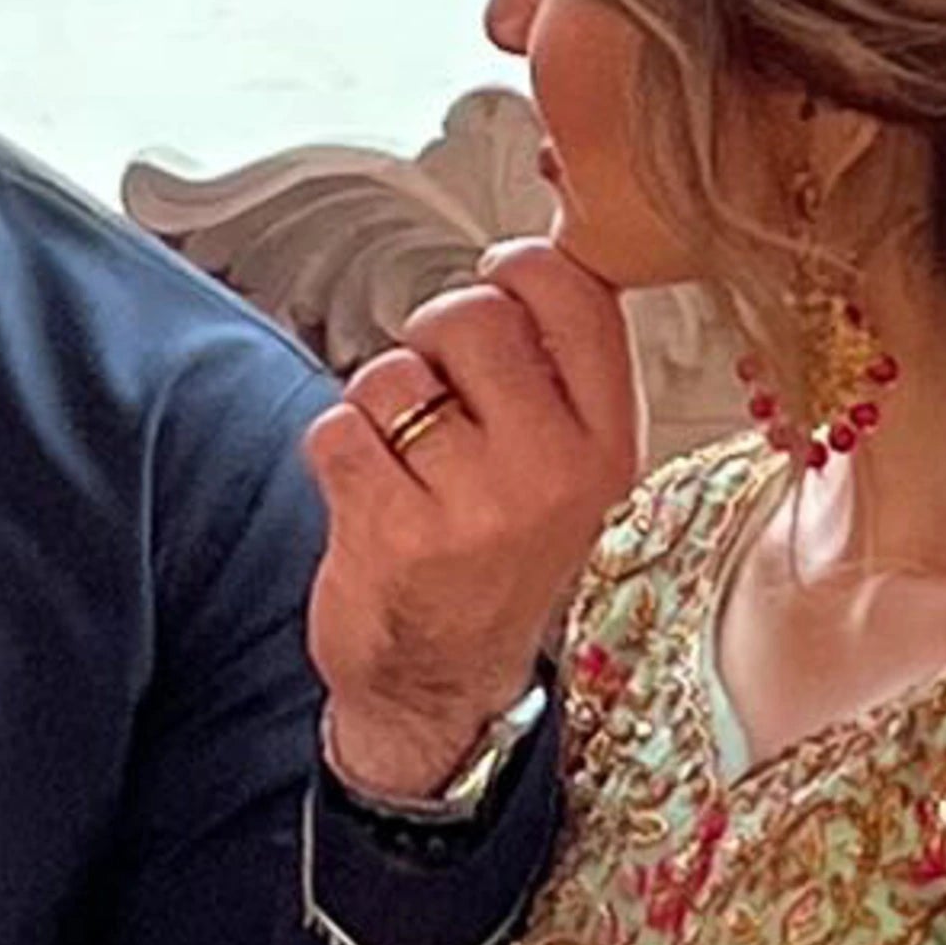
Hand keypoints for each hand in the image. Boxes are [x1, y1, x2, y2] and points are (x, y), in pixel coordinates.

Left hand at [303, 237, 640, 796]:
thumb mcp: (571, 474)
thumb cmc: (498, 566)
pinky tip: (370, 496)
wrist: (443, 691)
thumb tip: (532, 254)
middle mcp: (553, 473)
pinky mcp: (394, 533)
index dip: (520, 266)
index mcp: (608, 445)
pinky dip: (337, 451)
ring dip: (380, 406)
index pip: (574, 294)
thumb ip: (560, 373)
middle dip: (434, 338)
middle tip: (438, 395)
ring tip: (405, 464)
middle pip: (471, 314)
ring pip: (394, 372)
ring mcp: (475, 507)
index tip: (500, 282)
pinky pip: (338, 427)